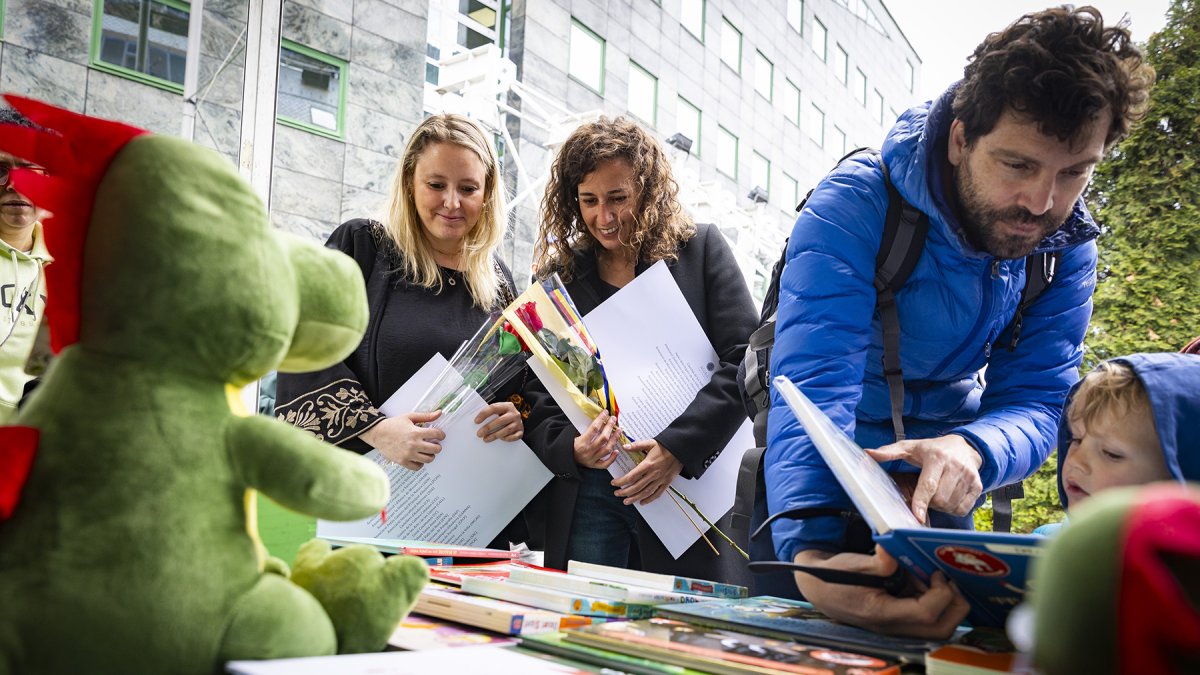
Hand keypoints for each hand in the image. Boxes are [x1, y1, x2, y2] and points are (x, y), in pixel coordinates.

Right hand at [360, 411, 444, 469]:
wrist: (378, 433)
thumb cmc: (393, 425)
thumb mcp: (410, 417)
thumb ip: (426, 416)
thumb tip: (439, 413)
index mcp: (416, 432)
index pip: (437, 434)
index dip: (441, 435)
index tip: (440, 435)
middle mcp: (413, 444)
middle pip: (435, 449)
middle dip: (437, 446)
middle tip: (434, 444)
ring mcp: (408, 454)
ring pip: (429, 459)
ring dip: (430, 455)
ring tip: (427, 451)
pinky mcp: (403, 461)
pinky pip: (417, 467)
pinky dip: (420, 463)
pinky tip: (418, 457)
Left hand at [474, 401, 522, 441]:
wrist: (517, 419)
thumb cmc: (504, 415)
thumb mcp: (499, 411)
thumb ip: (490, 413)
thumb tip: (477, 421)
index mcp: (507, 406)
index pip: (494, 408)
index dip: (484, 414)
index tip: (476, 421)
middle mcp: (514, 414)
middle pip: (500, 420)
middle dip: (488, 428)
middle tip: (479, 434)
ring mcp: (518, 423)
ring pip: (506, 430)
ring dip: (494, 435)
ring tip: (485, 439)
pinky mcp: (521, 431)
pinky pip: (514, 436)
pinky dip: (506, 439)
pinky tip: (500, 439)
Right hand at [573, 411, 619, 469]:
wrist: (566, 459)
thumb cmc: (569, 446)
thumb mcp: (573, 436)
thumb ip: (584, 429)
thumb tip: (597, 419)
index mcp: (581, 443)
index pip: (594, 429)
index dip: (601, 419)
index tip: (605, 413)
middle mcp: (587, 452)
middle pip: (603, 438)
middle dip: (609, 427)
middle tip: (613, 419)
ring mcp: (592, 459)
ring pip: (607, 449)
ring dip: (614, 439)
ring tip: (619, 431)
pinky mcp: (594, 466)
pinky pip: (605, 464)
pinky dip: (612, 458)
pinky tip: (617, 451)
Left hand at [612, 439, 682, 505]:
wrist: (682, 449)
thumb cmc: (666, 445)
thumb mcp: (650, 443)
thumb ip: (637, 445)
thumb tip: (624, 447)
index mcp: (648, 464)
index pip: (631, 476)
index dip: (621, 481)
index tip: (614, 483)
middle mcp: (654, 474)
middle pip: (637, 487)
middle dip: (625, 492)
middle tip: (617, 494)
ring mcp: (661, 479)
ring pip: (646, 492)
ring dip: (635, 498)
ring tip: (626, 502)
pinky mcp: (667, 482)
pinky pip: (658, 493)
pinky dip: (650, 499)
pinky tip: (643, 502)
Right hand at [793, 546, 969, 638]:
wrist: (819, 588)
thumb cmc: (835, 575)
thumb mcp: (853, 564)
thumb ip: (878, 561)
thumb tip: (892, 551)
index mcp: (881, 613)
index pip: (926, 613)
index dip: (940, 593)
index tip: (936, 572)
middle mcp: (893, 626)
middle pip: (941, 629)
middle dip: (955, 604)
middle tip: (948, 580)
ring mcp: (898, 626)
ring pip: (939, 627)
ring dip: (946, 603)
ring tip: (932, 578)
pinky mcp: (900, 620)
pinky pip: (929, 618)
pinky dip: (935, 601)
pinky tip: (923, 581)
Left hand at [866, 434, 982, 522]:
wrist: (964, 446)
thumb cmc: (932, 449)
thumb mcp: (911, 447)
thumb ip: (889, 452)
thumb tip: (868, 453)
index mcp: (937, 457)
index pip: (928, 485)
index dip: (921, 502)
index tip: (916, 516)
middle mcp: (956, 466)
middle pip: (939, 499)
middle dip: (929, 503)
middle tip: (927, 493)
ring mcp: (969, 477)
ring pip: (951, 505)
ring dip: (941, 506)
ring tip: (937, 492)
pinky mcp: (977, 486)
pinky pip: (963, 508)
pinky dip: (953, 508)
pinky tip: (949, 497)